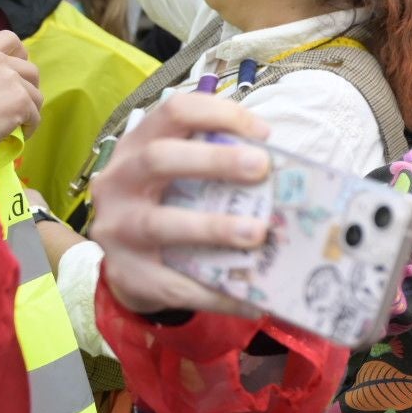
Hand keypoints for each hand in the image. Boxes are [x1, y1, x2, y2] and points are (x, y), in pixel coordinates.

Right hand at [0, 31, 42, 143]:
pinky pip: (35, 115)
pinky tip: (17, 132)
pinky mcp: (21, 100)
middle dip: (29, 86)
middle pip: (30, 69)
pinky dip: (29, 126)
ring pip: (36, 94)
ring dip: (29, 108)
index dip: (19, 55)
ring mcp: (10, 78)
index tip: (16, 70)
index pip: (10, 39)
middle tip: (18, 101)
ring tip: (14, 120)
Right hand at [90, 91, 271, 316]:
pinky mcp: (129, 274)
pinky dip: (217, 292)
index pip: (173, 112)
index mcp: (139, 147)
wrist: (129, 266)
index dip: (218, 114)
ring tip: (257, 233)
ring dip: (213, 227)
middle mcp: (120, 182)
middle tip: (261, 168)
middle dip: (214, 160)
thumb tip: (293, 174)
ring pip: (160, 224)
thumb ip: (219, 168)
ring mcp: (118, 229)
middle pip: (160, 159)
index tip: (263, 132)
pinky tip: (253, 300)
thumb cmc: (171, 208)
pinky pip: (176, 285)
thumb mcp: (182, 178)